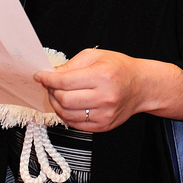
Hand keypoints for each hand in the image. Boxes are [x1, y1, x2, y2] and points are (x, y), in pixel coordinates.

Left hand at [33, 48, 182, 131]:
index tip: (40, 76)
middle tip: (50, 85)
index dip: (47, 79)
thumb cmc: (120, 69)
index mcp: (102, 76)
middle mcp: (104, 97)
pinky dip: (66, 115)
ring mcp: (104, 114)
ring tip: (58, 95)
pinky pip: (75, 124)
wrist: (142, 86)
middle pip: (64, 100)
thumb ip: (71, 65)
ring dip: (56, 105)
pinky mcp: (103, 126)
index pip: (64, 81)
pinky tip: (67, 106)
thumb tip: (50, 74)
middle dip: (51, 92)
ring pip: (67, 114)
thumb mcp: (95, 57)